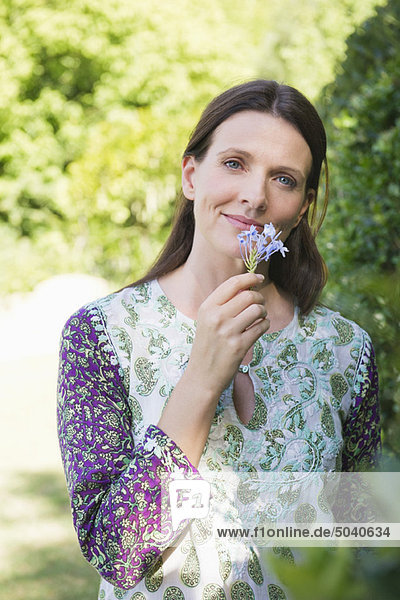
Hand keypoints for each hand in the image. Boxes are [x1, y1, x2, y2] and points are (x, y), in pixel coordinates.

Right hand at [185, 272, 268, 397]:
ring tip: (260, 317)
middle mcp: (216, 317)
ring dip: (263, 312)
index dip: (249, 277)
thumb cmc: (207, 346)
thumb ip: (223, 304)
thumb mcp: (207, 321)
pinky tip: (260, 328)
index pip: (232, 284)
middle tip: (260, 304)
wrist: (202, 376)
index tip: (259, 278)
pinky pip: (261, 327)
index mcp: (207, 307)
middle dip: (259, 298)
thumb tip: (248, 286)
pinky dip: (265, 325)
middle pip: (248, 295)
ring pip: (257, 310)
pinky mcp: (239, 346)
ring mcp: (228, 332)